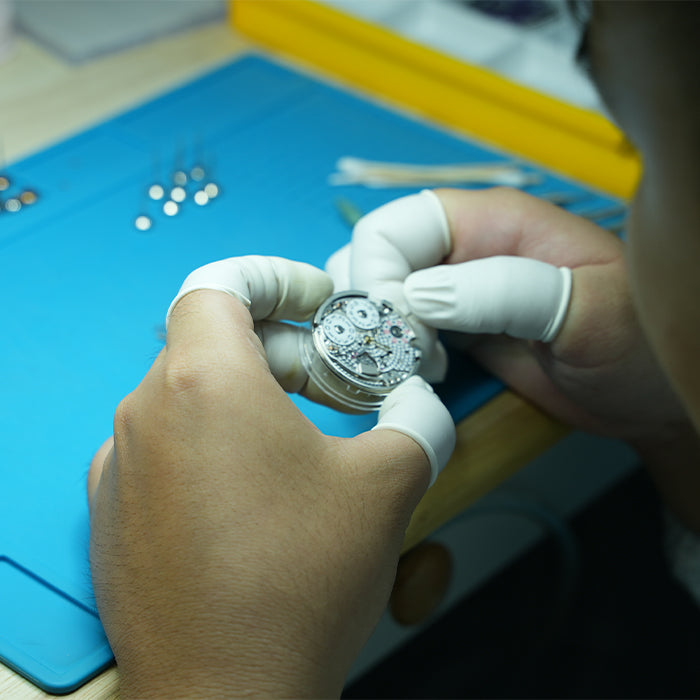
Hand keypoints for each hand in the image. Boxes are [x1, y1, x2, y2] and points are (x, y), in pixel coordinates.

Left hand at [88, 256, 453, 697]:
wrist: (229, 696)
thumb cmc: (297, 585)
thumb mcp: (386, 483)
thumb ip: (415, 418)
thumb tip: (418, 402)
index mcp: (203, 381)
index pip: (220, 282)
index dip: (274, 276)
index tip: (313, 297)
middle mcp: (146, 413)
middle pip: (213, 341)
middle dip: (283, 348)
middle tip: (336, 381)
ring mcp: (122, 465)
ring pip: (190, 394)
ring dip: (251, 396)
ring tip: (306, 438)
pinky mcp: (115, 512)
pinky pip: (168, 445)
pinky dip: (216, 441)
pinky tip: (261, 488)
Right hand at [330, 187, 689, 449]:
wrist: (646, 395)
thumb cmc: (637, 344)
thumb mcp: (585, 310)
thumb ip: (505, 291)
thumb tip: (418, 294)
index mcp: (492, 221)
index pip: (394, 227)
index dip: (380, 275)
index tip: (404, 330)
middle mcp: (465, 249)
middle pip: (375, 258)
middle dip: (377, 308)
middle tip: (414, 355)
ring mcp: (456, 289)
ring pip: (380, 291)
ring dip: (379, 330)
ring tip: (419, 365)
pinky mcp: (454, 327)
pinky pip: (399, 326)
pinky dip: (391, 350)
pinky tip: (423, 372)